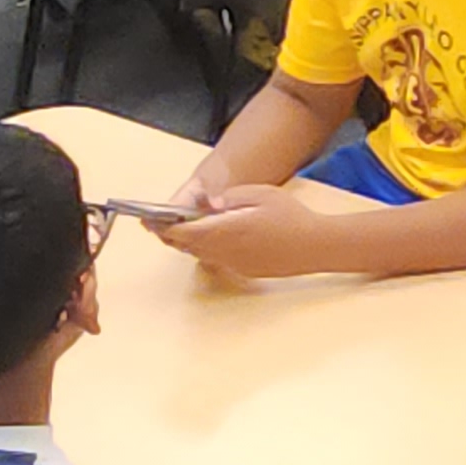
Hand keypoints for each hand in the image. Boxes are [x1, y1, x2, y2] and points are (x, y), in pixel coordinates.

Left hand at [150, 184, 340, 280]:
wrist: (315, 246)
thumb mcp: (261, 194)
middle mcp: (226, 250)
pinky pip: (216, 259)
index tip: (150, 219)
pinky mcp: (243, 270)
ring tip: (178, 229)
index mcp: (228, 229)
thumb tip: (207, 203)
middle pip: (187, 245)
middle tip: (156, 224)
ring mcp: (234, 263)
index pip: (185, 230)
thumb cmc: (291, 217)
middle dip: (169, 235)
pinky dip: (205, 249)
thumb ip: (230, 198)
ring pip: (199, 254)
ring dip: (187, 242)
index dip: (164, 225)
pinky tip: (210, 238)